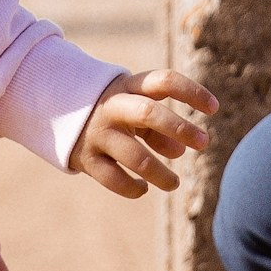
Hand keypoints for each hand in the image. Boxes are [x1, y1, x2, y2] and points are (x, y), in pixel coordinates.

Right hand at [68, 70, 216, 199]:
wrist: (56, 113)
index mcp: (128, 87)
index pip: (164, 81)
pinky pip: (114, 179)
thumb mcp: (135, 111)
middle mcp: (112, 107)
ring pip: (136, 156)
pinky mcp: (86, 159)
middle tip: (204, 143)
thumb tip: (180, 151)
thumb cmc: (113, 113)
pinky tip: (144, 188)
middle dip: (180, 128)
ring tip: (175, 183)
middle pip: (149, 112)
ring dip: (161, 173)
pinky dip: (133, 188)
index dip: (192, 91)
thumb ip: (159, 128)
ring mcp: (98, 134)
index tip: (214, 108)